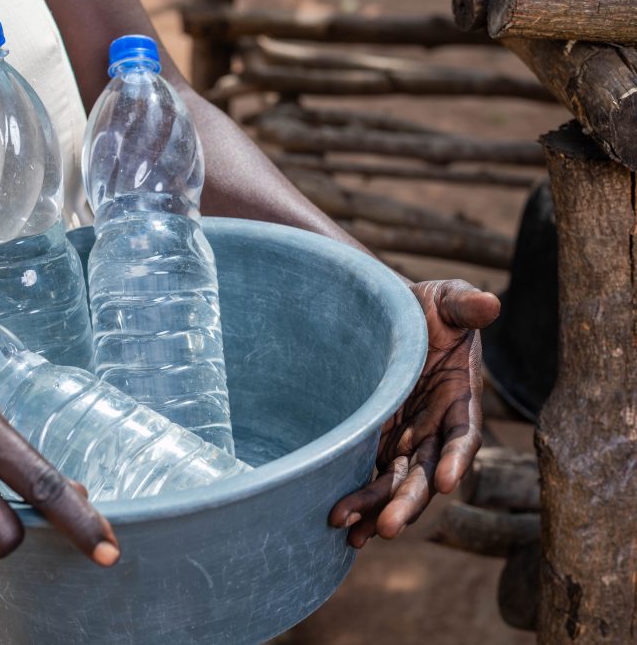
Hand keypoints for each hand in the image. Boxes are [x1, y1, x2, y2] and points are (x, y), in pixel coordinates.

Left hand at [328, 280, 500, 546]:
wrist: (383, 315)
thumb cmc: (422, 307)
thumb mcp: (444, 300)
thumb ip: (464, 305)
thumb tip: (490, 303)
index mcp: (459, 400)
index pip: (463, 435)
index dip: (458, 459)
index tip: (449, 482)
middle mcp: (434, 429)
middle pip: (427, 474)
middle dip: (408, 502)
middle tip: (386, 527)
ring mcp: (405, 441)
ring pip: (396, 484)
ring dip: (376, 509)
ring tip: (353, 533)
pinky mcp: (377, 445)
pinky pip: (371, 478)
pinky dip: (360, 502)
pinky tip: (344, 530)